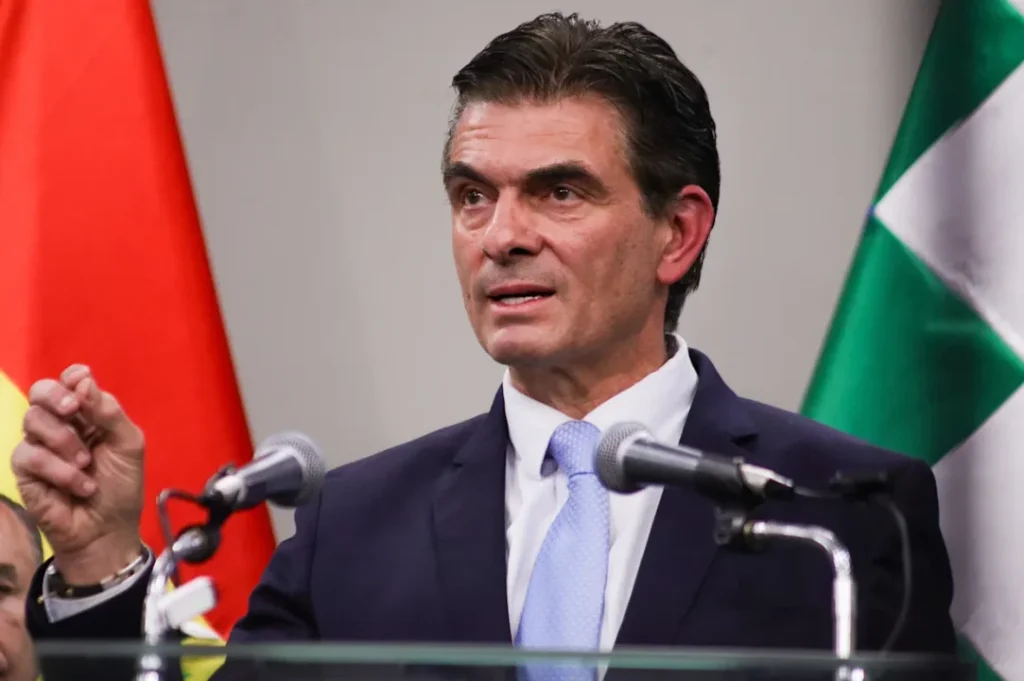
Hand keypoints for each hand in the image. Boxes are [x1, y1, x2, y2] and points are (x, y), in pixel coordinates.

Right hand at [11, 365, 145, 583]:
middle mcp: (60, 425)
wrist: (108, 530)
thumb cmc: (121, 487)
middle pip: (41, 391)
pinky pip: (29, 455)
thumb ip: (109, 412)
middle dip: (56, 395)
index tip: (82, 381)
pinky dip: (59, 470)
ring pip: (33, 420)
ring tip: (87, 464)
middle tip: (73, 409)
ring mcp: (40, 447)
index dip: (73, 377)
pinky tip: (80, 485)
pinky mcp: (25, 472)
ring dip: (65, 441)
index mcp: (88, 415)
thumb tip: (83, 380)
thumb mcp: (128, 446)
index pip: (71, 382)